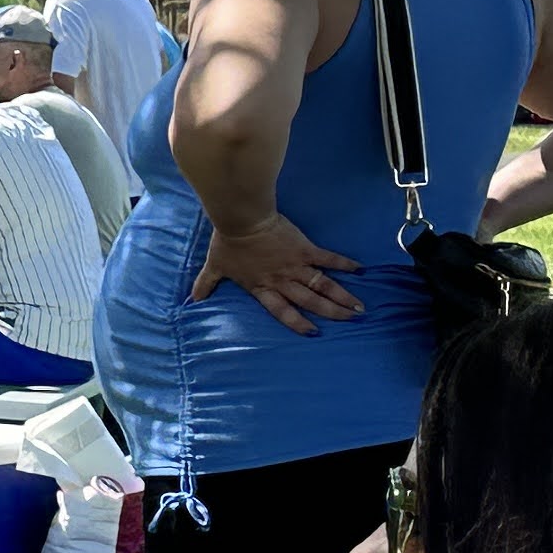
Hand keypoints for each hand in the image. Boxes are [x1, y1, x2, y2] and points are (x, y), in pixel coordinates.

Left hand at [189, 210, 363, 332]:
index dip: (298, 323)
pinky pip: (328, 259)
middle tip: (350, 320)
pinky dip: (344, 264)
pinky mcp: (305, 249)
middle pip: (310, 302)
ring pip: (323, 286)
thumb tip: (192, 300)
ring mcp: (295, 266)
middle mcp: (282, 281)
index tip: (314, 332)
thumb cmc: (227, 243)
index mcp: (262, 288)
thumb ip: (205, 285)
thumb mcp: (214, 267)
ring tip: (359, 307)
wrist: (242, 220)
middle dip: (332, 313)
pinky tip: (360, 270)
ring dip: (342, 296)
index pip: (282, 311)